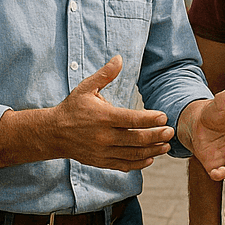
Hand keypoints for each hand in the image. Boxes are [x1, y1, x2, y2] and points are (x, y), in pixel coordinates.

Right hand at [53, 57, 173, 170]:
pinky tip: (150, 158)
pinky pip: (124, 165)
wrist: (54, 133)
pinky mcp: (101, 162)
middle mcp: (104, 136)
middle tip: (170, 132)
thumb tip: (119, 58)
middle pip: (137, 139)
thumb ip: (105, 75)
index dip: (151, 118)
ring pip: (133, 154)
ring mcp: (103, 151)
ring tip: (165, 146)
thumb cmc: (72, 108)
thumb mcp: (86, 88)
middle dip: (157, 136)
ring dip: (153, 150)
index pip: (133, 119)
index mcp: (103, 117)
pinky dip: (139, 163)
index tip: (164, 117)